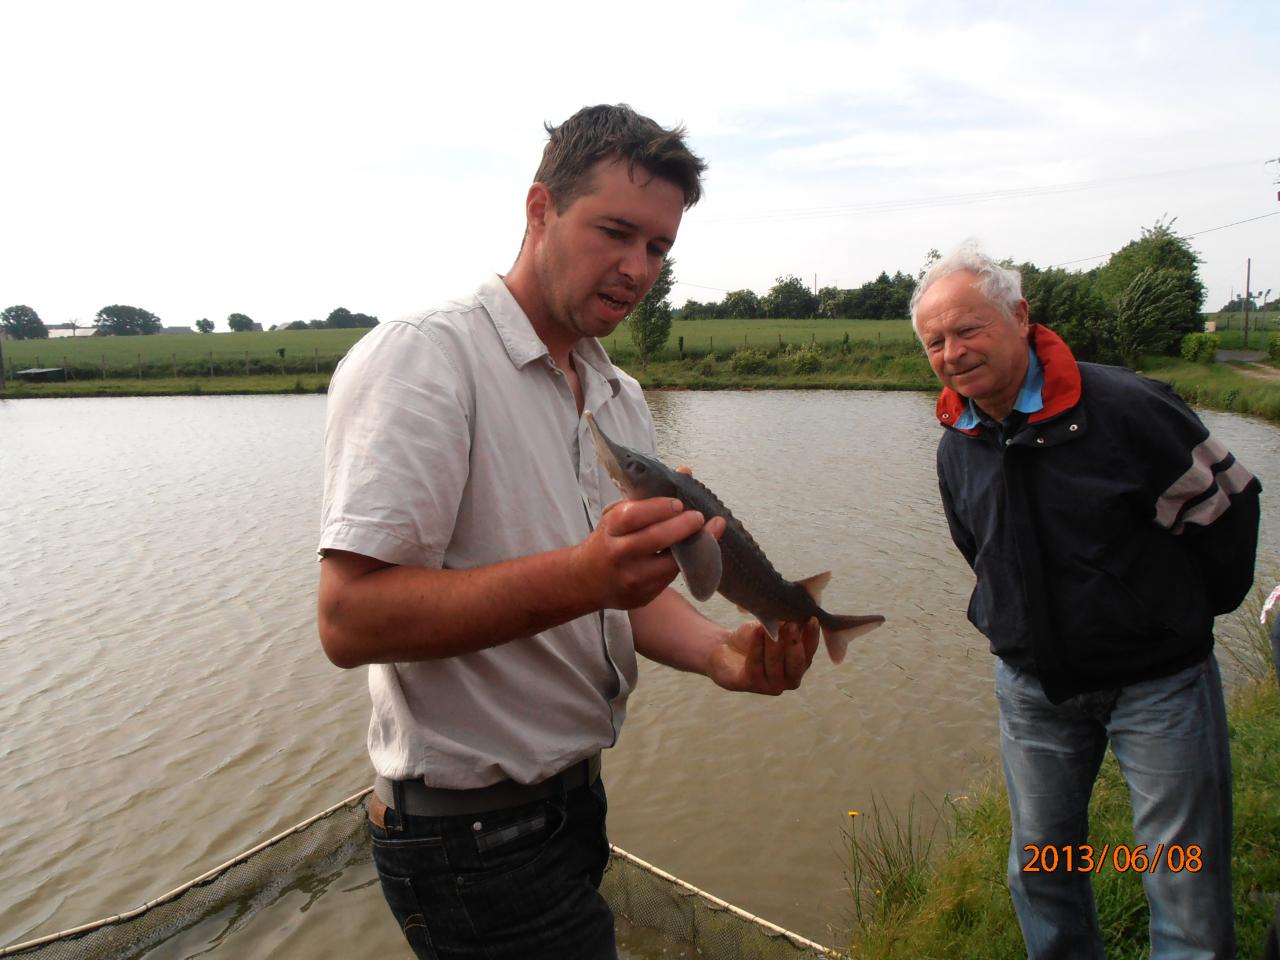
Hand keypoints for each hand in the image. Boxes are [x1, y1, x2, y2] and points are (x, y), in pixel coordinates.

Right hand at [573, 498, 709, 609]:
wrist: (587, 580)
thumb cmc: (609, 541)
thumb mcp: (619, 516)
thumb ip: (651, 497)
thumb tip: (685, 471)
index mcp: (611, 527)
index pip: (634, 515)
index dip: (659, 507)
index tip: (678, 503)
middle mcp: (619, 552)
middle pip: (654, 538)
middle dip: (682, 526)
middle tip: (698, 517)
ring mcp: (631, 576)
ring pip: (668, 563)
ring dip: (693, 548)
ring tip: (707, 533)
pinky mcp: (643, 594)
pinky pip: (671, 578)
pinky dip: (688, 564)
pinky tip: (698, 552)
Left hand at [707, 617, 819, 694]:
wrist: (724, 647)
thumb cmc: (755, 638)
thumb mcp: (773, 628)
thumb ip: (788, 625)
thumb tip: (801, 613)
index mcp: (799, 666)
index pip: (809, 652)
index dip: (812, 637)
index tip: (812, 619)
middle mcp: (789, 680)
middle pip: (796, 663)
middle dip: (794, 643)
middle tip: (791, 624)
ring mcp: (771, 686)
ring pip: (775, 664)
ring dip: (773, 644)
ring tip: (770, 627)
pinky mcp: (751, 685)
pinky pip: (755, 665)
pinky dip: (757, 646)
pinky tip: (757, 631)